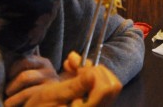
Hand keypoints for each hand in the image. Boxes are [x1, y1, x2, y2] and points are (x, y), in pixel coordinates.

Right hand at [4, 52, 121, 106]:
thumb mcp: (49, 97)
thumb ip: (72, 87)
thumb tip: (92, 75)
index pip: (105, 89)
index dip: (94, 73)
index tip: (77, 67)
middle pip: (112, 85)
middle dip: (94, 69)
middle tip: (72, 61)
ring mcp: (97, 106)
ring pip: (109, 83)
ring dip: (91, 69)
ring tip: (70, 63)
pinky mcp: (94, 102)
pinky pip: (101, 85)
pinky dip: (89, 74)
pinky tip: (72, 69)